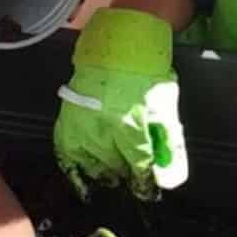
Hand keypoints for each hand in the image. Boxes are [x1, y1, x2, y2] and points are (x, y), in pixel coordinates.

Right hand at [55, 8, 186, 198]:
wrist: (118, 46)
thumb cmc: (145, 75)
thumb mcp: (165, 108)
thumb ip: (168, 145)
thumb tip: (170, 177)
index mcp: (129, 124)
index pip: (137, 165)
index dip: (144, 182)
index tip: (148, 190)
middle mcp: (101, 129)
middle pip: (115, 167)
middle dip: (125, 174)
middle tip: (131, 175)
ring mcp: (81, 125)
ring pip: (92, 165)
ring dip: (105, 172)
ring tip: (113, 175)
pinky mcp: (67, 122)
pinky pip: (67, 155)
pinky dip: (76, 170)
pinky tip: (84, 180)